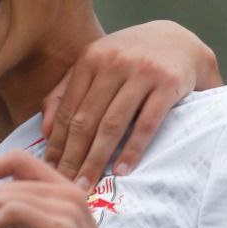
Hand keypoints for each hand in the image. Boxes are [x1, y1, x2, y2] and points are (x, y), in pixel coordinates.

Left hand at [42, 20, 220, 184]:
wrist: (180, 41)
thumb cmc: (130, 60)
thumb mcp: (96, 66)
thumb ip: (66, 93)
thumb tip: (46, 131)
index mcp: (90, 59)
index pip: (68, 109)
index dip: (57, 143)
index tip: (50, 170)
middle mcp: (113, 62)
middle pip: (86, 120)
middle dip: (73, 157)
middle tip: (65, 186)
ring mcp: (141, 72)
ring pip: (112, 124)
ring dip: (97, 158)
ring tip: (88, 184)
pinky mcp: (168, 83)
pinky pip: (146, 123)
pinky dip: (133, 149)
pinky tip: (121, 170)